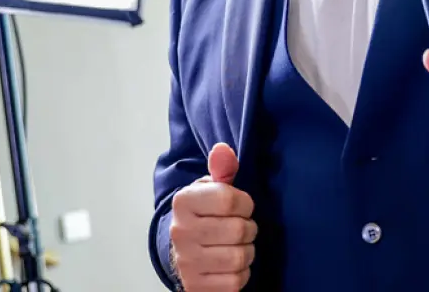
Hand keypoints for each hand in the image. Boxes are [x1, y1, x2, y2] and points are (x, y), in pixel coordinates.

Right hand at [169, 143, 256, 291]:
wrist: (183, 250)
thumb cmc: (205, 214)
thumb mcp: (212, 188)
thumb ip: (222, 169)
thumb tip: (223, 149)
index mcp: (183, 202)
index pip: (230, 200)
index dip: (245, 204)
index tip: (241, 207)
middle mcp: (180, 232)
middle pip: (238, 230)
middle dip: (248, 229)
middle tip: (240, 228)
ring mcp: (186, 262)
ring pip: (239, 258)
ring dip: (246, 252)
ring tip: (236, 246)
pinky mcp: (196, 286)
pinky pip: (235, 282)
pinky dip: (240, 274)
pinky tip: (230, 265)